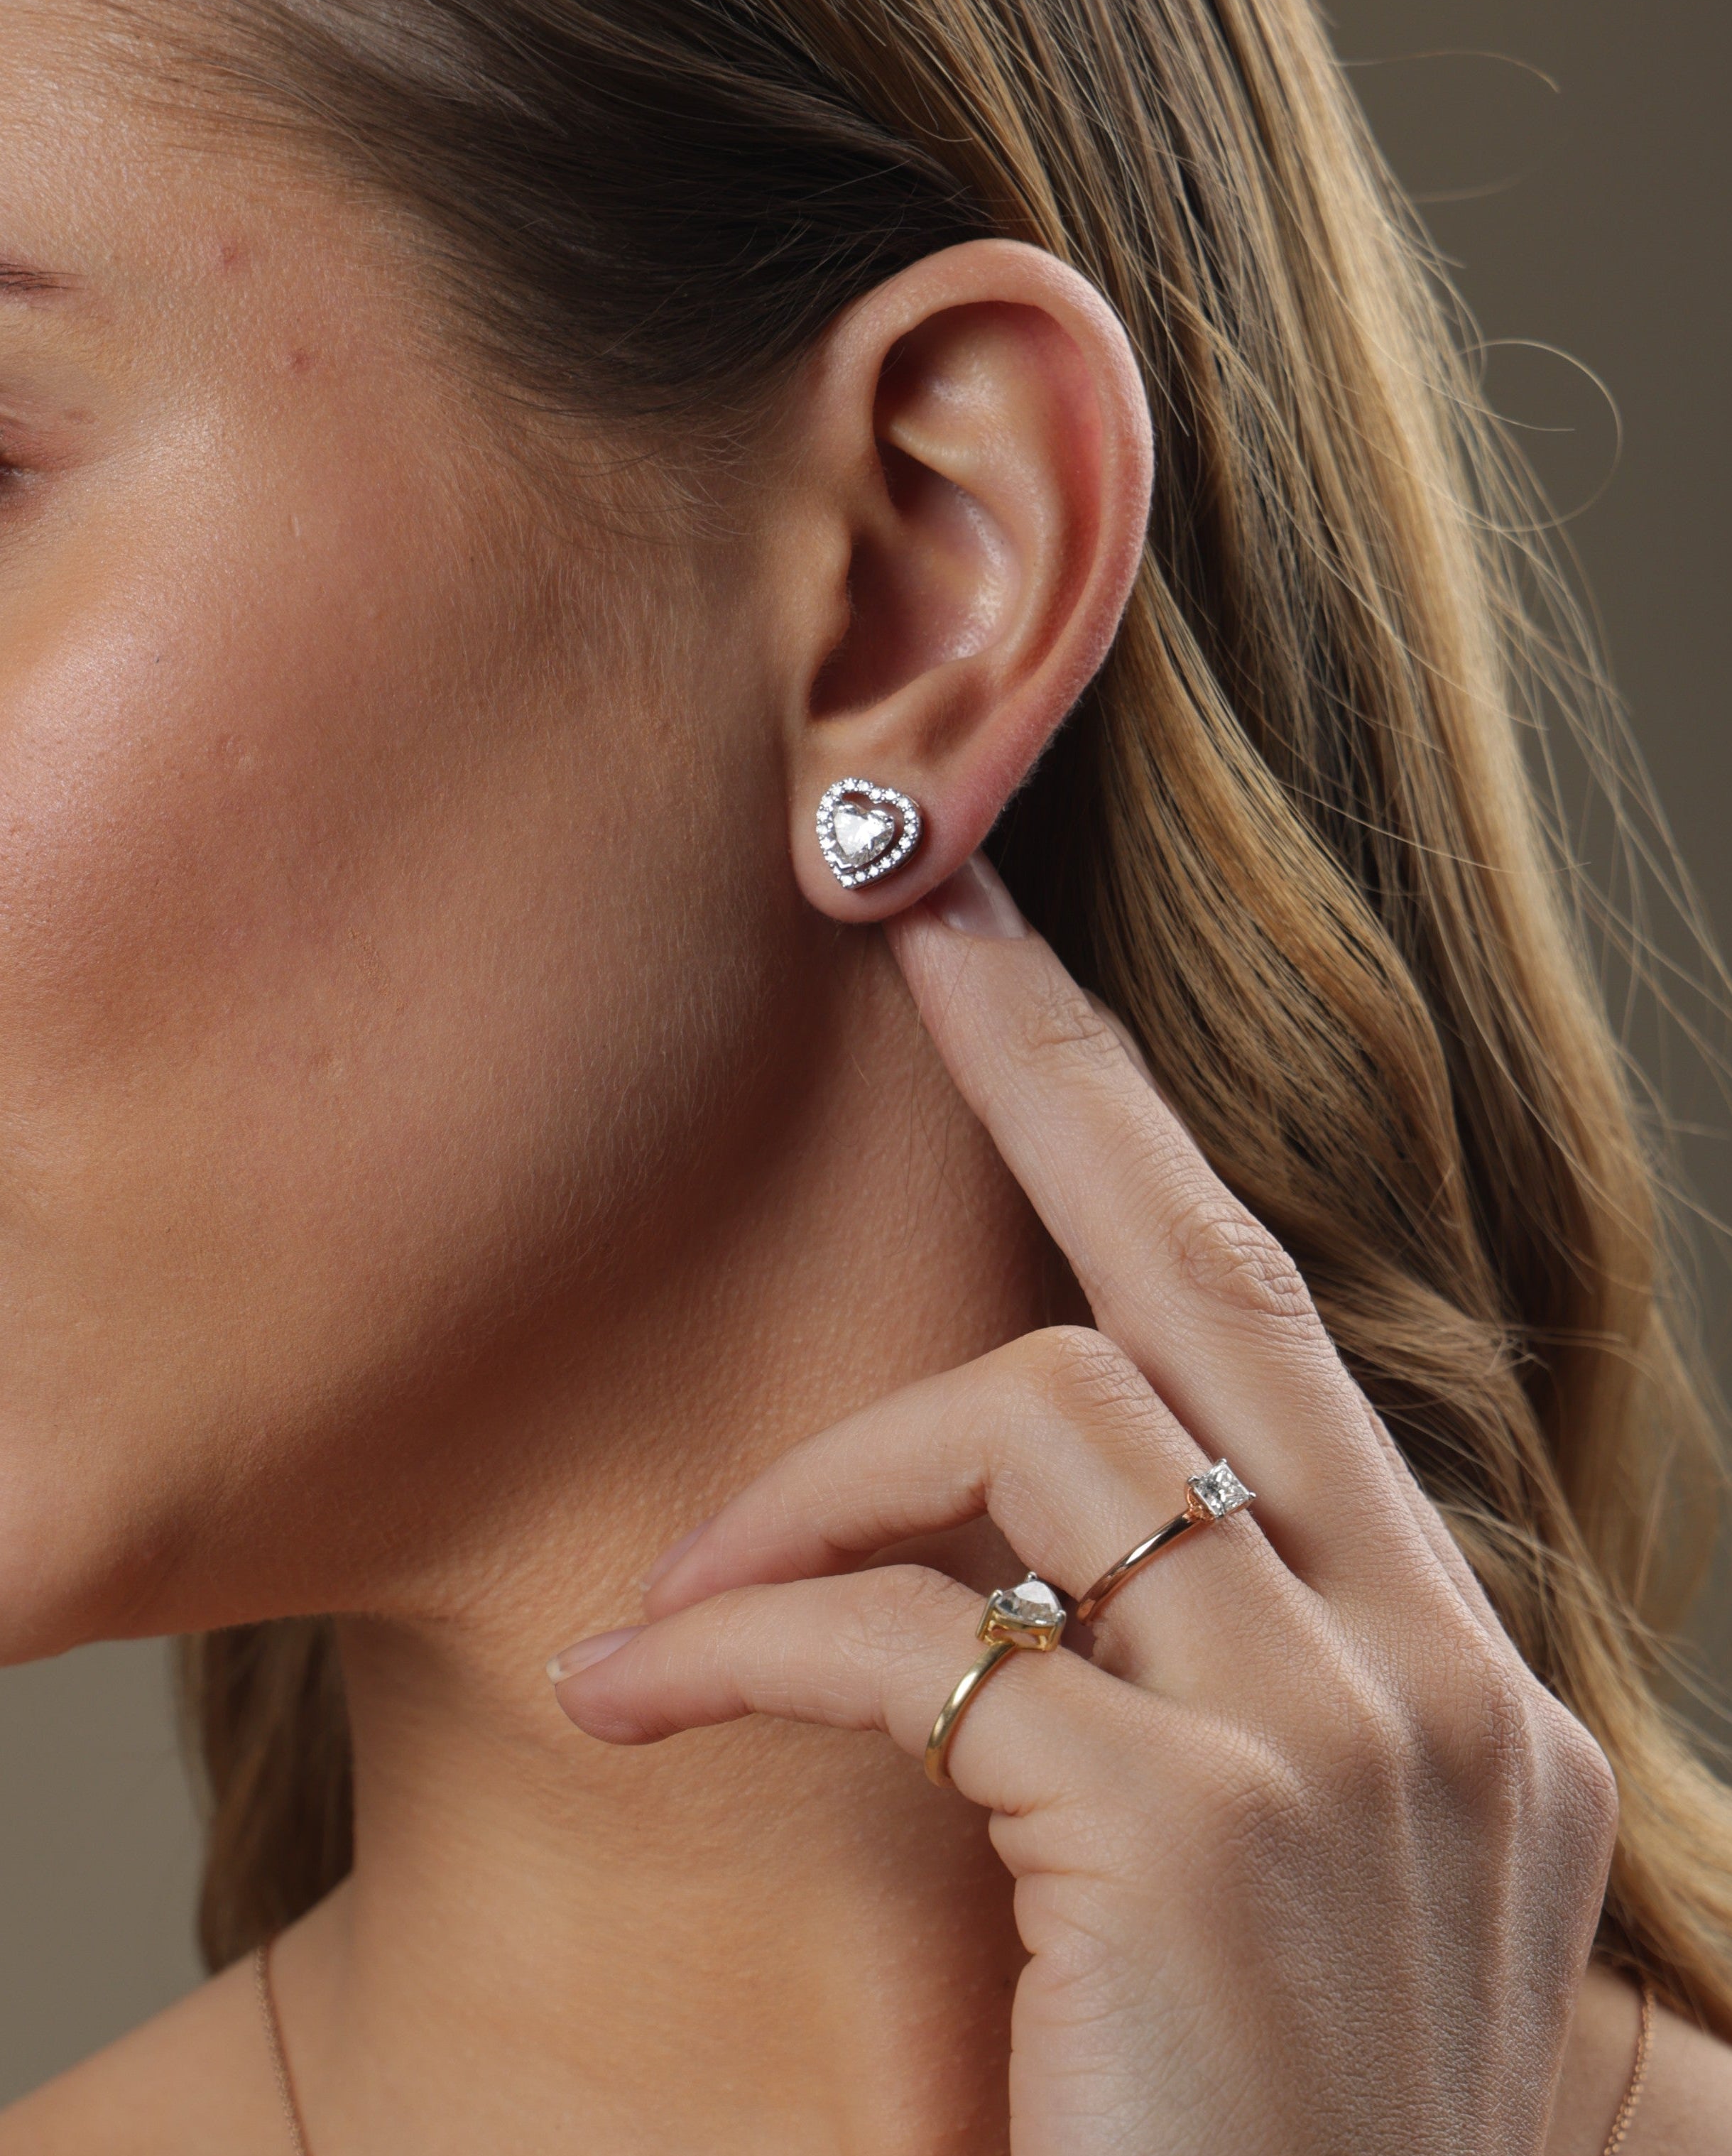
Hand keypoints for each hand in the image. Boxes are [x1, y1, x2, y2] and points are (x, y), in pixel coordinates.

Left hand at [553, 860, 1618, 2154]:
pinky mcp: (1193, 1833)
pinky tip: (632, 1694)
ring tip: (676, 1594)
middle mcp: (1430, 1677)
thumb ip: (1212, 1713)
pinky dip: (751, 1640)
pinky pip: (921, 1639)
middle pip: (1209, 1277)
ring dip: (824, 1483)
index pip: (1276, 1341)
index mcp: (1453, 1688)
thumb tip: (1030, 1569)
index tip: (1015, 973)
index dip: (1135, 1141)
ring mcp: (1336, 1743)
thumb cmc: (1235, 2153)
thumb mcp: (1272, 1906)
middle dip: (1054, 1069)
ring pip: (1047, 1432)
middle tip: (912, 919)